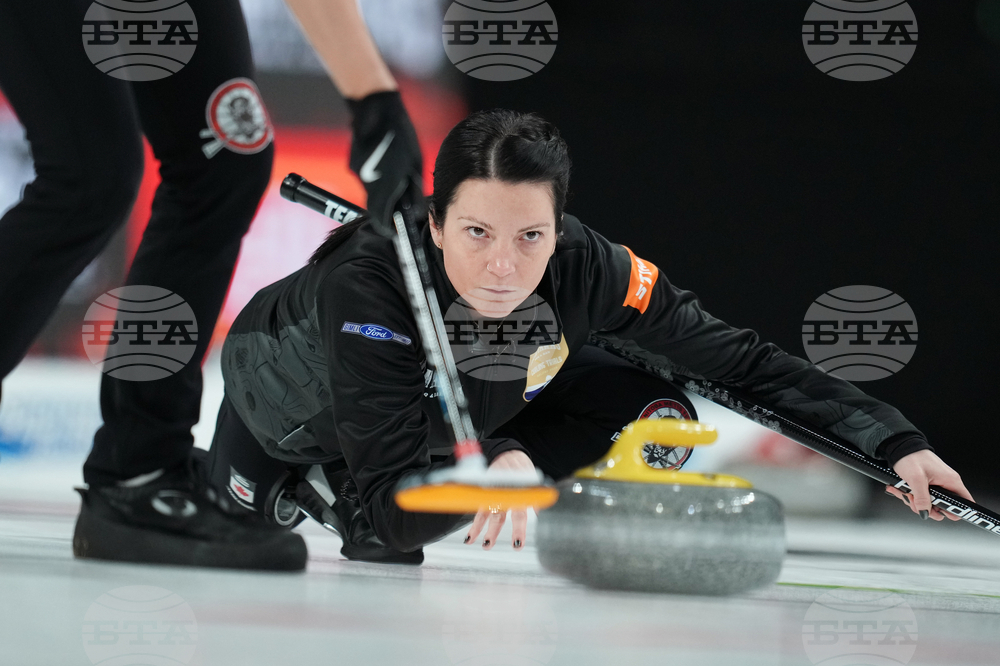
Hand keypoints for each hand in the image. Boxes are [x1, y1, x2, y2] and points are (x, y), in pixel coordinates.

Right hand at [345, 90, 424, 237]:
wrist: (376, 108)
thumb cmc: (400, 134)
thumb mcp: (414, 163)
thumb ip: (411, 188)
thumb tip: (413, 211)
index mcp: (386, 181)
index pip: (381, 215)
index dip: (386, 227)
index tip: (392, 233)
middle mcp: (369, 179)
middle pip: (376, 203)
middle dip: (387, 204)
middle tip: (399, 197)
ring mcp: (358, 171)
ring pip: (371, 189)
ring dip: (382, 186)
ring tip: (393, 169)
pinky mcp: (353, 164)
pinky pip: (365, 176)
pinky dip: (374, 173)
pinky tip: (382, 159)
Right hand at [463, 450, 534, 550]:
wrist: (504, 452)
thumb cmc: (520, 468)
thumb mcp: (531, 478)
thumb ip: (533, 497)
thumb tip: (540, 513)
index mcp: (516, 491)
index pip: (518, 512)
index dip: (518, 528)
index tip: (518, 543)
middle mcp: (501, 493)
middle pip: (498, 514)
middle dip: (495, 531)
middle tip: (491, 544)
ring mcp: (490, 493)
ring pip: (485, 513)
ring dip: (481, 530)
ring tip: (483, 545)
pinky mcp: (482, 493)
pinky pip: (478, 510)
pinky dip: (474, 525)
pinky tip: (470, 537)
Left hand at [885, 449, 973, 520]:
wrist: (900, 446)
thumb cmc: (911, 457)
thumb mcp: (916, 479)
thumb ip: (921, 498)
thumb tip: (925, 513)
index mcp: (950, 481)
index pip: (964, 502)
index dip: (954, 511)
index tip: (938, 512)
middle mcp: (946, 483)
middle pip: (942, 507)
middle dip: (925, 507)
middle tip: (914, 500)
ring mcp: (936, 484)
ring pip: (928, 503)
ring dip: (914, 501)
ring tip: (905, 491)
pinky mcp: (926, 484)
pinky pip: (920, 496)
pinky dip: (910, 495)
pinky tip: (901, 490)